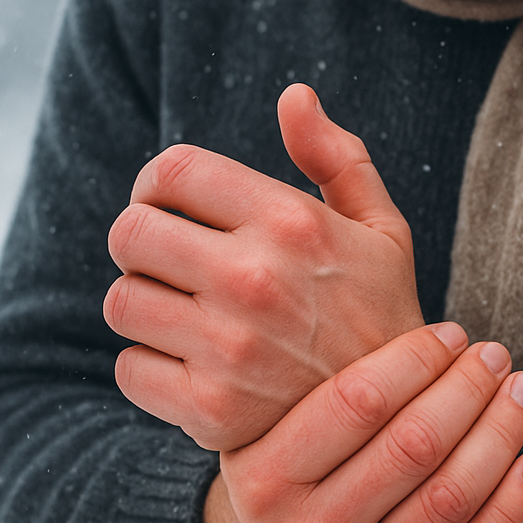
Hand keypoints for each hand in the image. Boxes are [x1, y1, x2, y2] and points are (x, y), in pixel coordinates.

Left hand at [104, 84, 423, 450]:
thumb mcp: (382, 231)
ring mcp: (229, 348)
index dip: (157, 183)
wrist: (401, 427)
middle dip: (142, 241)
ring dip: (143, 305)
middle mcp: (254, 279)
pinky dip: (149, 369)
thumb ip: (337, 157)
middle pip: (130, 232)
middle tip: (168, 261)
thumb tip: (293, 95)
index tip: (169, 205)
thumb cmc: (384, 317)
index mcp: (291, 223)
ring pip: (122, 302)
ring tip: (179, 314)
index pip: (173, 171)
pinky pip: (130, 370)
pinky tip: (187, 367)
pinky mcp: (210, 410)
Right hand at [203, 322, 522, 522]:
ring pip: (450, 497)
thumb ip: (314, 358)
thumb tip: (366, 241)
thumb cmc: (287, 463)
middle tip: (498, 356)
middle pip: (412, 447)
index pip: (357, 400)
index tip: (453, 334)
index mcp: (263, 477)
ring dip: (501, 435)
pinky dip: (516, 505)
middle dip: (468, 390)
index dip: (417, 358)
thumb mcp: (268, 416)